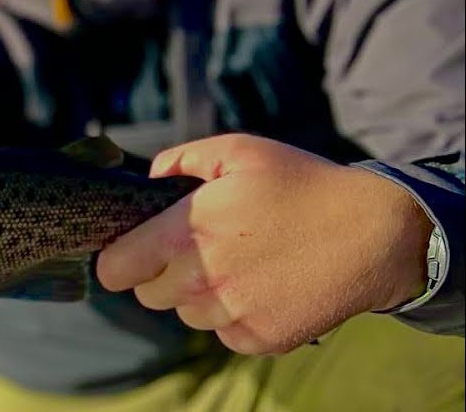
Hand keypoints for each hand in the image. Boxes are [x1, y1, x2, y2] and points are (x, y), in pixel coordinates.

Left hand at [96, 133, 431, 355]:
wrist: (374, 233)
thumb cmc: (302, 184)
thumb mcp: (240, 150)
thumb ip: (182, 159)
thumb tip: (149, 176)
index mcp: (187, 230)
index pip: (116, 269)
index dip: (119, 260)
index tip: (132, 251)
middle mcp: (203, 277)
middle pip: (148, 295)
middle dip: (161, 274)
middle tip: (196, 251)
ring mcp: (232, 312)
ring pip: (186, 315)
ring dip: (198, 296)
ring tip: (237, 264)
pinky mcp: (260, 339)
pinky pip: (224, 333)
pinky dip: (234, 316)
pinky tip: (261, 286)